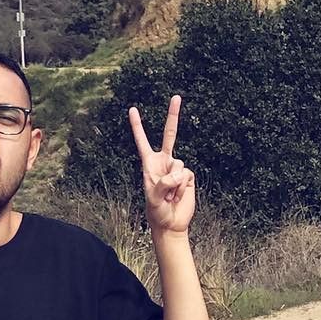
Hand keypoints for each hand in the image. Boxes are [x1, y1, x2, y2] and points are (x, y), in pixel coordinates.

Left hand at [128, 95, 195, 233]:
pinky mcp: (188, 176)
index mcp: (149, 164)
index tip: (132, 109)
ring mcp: (177, 168)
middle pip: (170, 135)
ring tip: (168, 196)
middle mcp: (164, 162)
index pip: (142, 141)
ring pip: (179, 165)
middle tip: (176, 96)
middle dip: (173, 115)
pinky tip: (177, 196)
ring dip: (173, 184)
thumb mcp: (153, 198)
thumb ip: (162, 183)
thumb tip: (178, 173)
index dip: (137, 126)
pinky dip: (181, 188)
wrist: (171, 223)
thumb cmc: (156, 211)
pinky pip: (186, 175)